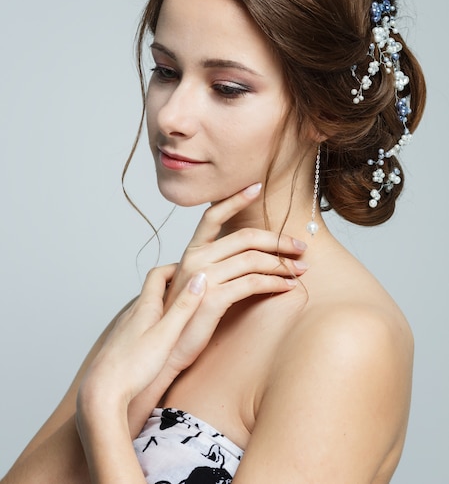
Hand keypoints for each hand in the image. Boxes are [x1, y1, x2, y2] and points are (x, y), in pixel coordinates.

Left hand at [77, 264, 207, 413]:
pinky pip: (141, 324)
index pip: (158, 274)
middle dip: (173, 284)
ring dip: (165, 304)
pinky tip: (163, 337)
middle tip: (194, 289)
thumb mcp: (166, 335)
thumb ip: (184, 307)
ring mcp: (125, 329)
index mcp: (144, 306)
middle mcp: (132, 313)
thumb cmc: (134, 366)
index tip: (194, 270)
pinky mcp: (122, 345)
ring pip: (147, 307)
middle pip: (152, 289)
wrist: (101, 393)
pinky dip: (156, 321)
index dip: (176, 267)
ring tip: (183, 312)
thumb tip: (200, 278)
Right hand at [160, 182, 306, 375]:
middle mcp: (195, 258)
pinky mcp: (212, 298)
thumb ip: (217, 265)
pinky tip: (287, 286)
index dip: (236, 199)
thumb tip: (247, 255)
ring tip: (299, 270)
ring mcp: (203, 276)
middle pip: (245, 237)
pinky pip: (252, 282)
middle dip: (278, 240)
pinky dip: (275, 282)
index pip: (213, 215)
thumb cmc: (186, 317)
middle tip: (300, 247)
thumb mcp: (198, 284)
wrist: (167, 348)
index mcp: (191, 251)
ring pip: (253, 259)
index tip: (257, 186)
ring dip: (282, 264)